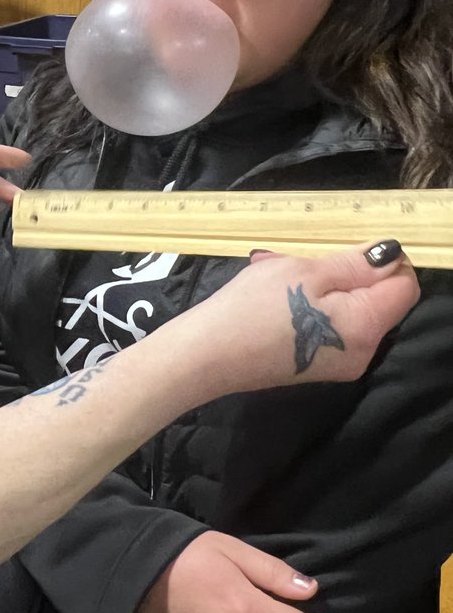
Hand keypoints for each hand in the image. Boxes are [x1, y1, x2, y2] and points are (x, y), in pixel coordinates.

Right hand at [183, 241, 418, 395]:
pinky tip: (274, 296)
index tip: (344, 247)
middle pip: (377, 299)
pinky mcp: (317, 366)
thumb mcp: (305, 271)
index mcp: (367, 327)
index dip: (385, 260)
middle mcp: (364, 352)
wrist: (208, 356)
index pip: (405, 285)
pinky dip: (311, 305)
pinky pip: (330, 325)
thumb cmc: (254, 308)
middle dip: (345, 271)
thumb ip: (354, 263)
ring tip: (278, 272)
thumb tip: (391, 254)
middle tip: (299, 258)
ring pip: (350, 309)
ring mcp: (340, 364)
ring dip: (322, 284)